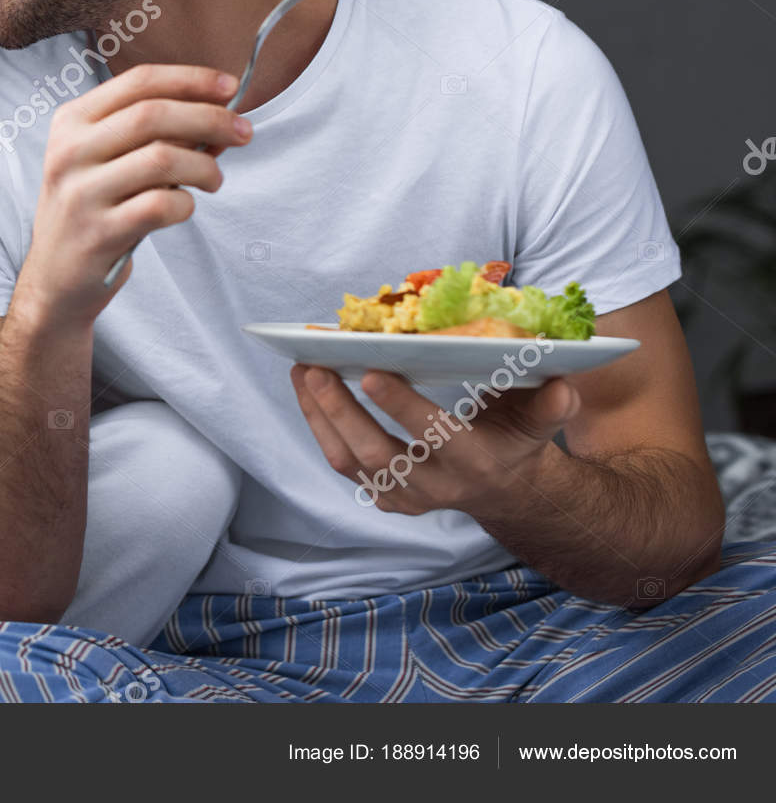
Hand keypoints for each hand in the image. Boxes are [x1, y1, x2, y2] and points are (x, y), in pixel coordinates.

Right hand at [13, 64, 250, 326]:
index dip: (190, 79)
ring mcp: (81, 193)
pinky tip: (184, 207)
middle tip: (243, 132)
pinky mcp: (98, 233)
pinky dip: (186, 204)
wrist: (55, 277)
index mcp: (71, 122)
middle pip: (153, 115)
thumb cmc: (92, 210)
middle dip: (210, 119)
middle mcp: (70, 152)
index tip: (229, 86)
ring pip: (162, 158)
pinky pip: (161, 205)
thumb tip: (221, 115)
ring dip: (204, 166)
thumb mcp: (105, 161)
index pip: (138, 82)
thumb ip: (154, 135)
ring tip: (214, 179)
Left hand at [290, 364, 581, 518]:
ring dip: (319, 415)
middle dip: (341, 410)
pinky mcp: (384, 495)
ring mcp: (404, 496)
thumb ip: (550, 406)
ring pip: (349, 460)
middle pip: (377, 453)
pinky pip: (342, 462)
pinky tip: (307, 388)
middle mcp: (436, 487)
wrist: (505, 491)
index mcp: (475, 463)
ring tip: (301, 370)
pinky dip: (319, 425)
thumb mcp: (538, 422)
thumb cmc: (516, 439)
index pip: (434, 435)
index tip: (372, 371)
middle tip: (314, 368)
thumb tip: (563, 385)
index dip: (402, 406)